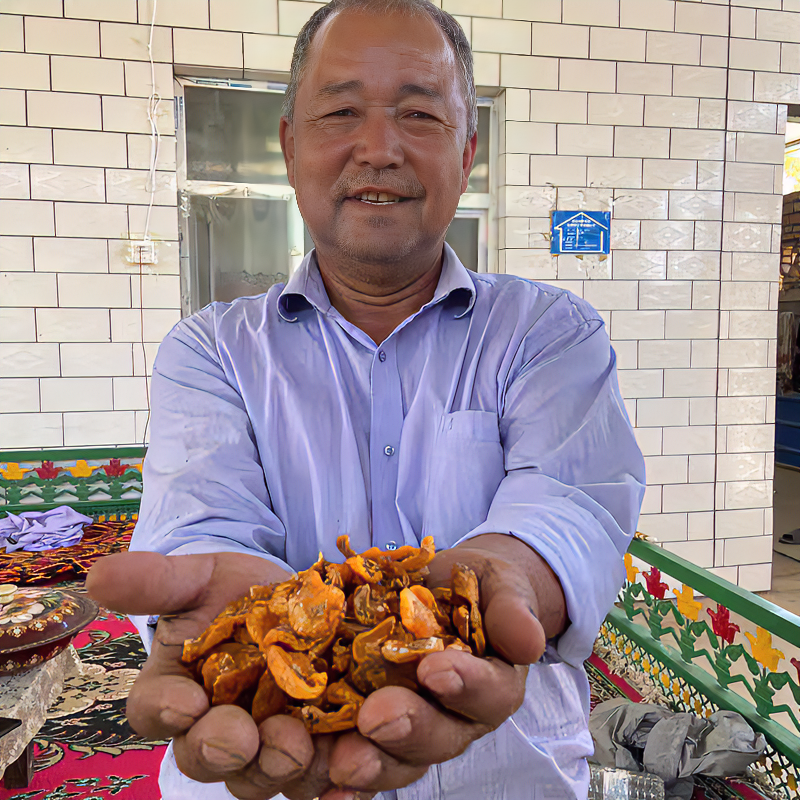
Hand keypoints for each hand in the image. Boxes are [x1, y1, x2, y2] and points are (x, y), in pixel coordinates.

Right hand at [86, 551, 335, 798]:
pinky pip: (329, 775)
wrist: (295, 597)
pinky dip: (340, 782)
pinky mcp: (325, 743)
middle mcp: (220, 731)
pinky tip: (351, 771)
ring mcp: (274, 742)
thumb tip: (96, 575)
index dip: (164, 710)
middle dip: (226, 752)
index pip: (154, 711)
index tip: (184, 702)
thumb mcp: (200, 579)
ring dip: (286, 768)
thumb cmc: (235, 593)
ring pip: (272, 775)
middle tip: (245, 736)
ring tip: (305, 746)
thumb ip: (157, 581)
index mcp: (177, 693)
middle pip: (212, 759)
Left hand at [318, 533, 566, 797]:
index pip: (489, 693)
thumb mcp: (500, 586)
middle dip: (408, 730)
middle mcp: (455, 718)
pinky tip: (323, 787)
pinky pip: (360, 759)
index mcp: (493, 684)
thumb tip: (527, 640)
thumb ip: (512, 609)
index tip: (436, 671)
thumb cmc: (477, 590)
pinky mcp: (372, 730)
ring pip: (397, 759)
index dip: (465, 686)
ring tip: (342, 762)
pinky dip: (341, 780)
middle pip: (438, 737)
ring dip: (370, 764)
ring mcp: (413, 728)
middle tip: (377, 719)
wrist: (444, 589)